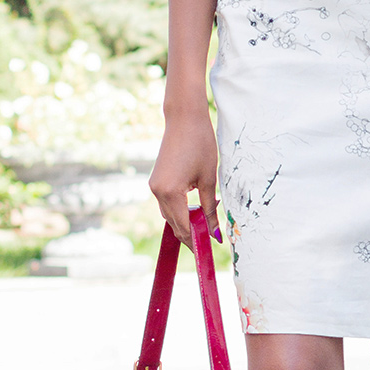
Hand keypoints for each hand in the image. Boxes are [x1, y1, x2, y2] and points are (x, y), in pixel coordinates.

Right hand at [149, 110, 220, 250]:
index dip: (196, 240)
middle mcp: (157, 192)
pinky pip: (167, 203)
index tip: (209, 250)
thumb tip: (215, 232)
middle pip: (174, 224)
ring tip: (204, 227)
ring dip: (185, 222)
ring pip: (169, 215)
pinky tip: (194, 210)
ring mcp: (154, 186)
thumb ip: (210, 209)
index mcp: (170, 193)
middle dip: (190, 235)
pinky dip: (179, 210)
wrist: (184, 119)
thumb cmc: (200, 145)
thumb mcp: (208, 179)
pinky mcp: (156, 180)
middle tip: (208, 242)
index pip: (183, 226)